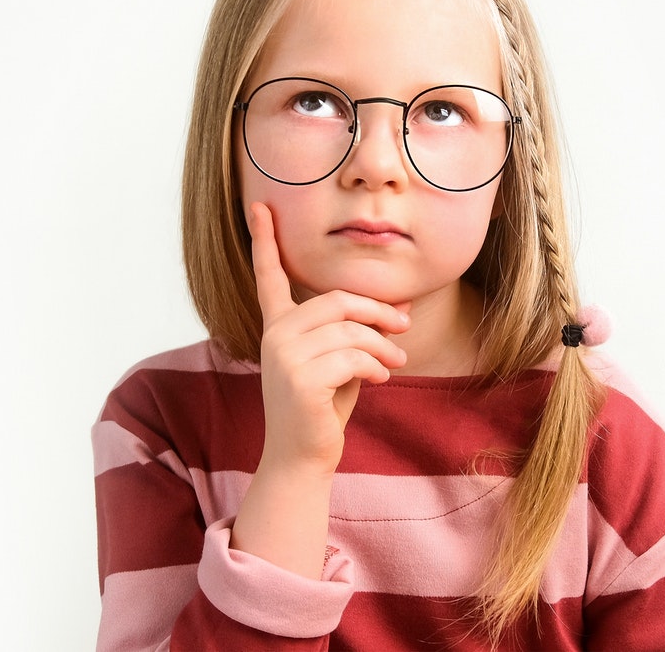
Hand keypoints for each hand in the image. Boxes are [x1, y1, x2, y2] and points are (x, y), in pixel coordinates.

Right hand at [248, 201, 411, 473]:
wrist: (302, 458)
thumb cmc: (322, 408)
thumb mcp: (341, 361)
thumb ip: (358, 330)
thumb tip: (402, 302)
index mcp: (277, 326)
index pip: (268, 276)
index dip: (264, 240)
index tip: (259, 206)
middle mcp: (275, 335)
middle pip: (336, 299)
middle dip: (377, 310)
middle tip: (405, 323)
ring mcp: (284, 356)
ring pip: (350, 330)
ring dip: (383, 345)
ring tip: (396, 361)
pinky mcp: (300, 379)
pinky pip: (353, 356)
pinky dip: (376, 365)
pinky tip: (380, 378)